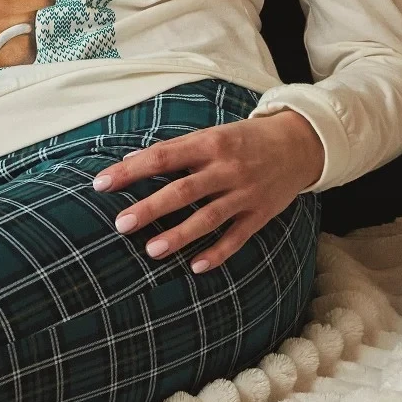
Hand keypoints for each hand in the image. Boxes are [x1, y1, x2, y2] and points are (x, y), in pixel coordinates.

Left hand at [93, 109, 323, 271]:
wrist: (299, 144)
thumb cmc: (243, 140)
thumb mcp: (211, 134)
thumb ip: (175, 150)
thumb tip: (131, 160)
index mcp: (209, 143)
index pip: (162, 156)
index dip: (131, 170)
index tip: (101, 183)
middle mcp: (226, 168)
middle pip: (183, 190)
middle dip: (151, 208)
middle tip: (121, 223)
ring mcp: (245, 193)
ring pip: (209, 217)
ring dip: (179, 235)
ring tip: (151, 250)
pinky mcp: (260, 214)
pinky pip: (237, 237)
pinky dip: (218, 253)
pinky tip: (196, 266)